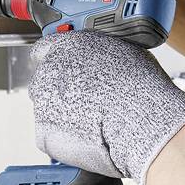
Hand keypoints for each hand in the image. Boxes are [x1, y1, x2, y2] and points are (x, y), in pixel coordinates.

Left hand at [29, 31, 184, 184]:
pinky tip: (87, 137)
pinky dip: (65, 139)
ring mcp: (43, 102)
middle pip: (44, 81)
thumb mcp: (124, 52)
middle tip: (85, 101)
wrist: (140, 120)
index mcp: (68, 45)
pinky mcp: (43, 131)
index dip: (56, 60)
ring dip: (63, 115)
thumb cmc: (140, 87)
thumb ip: (100, 53)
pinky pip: (51, 135)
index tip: (62, 70)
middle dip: (60, 91)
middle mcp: (49, 70)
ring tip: (92, 122)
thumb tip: (103, 59)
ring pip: (47, 110)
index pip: (45, 48)